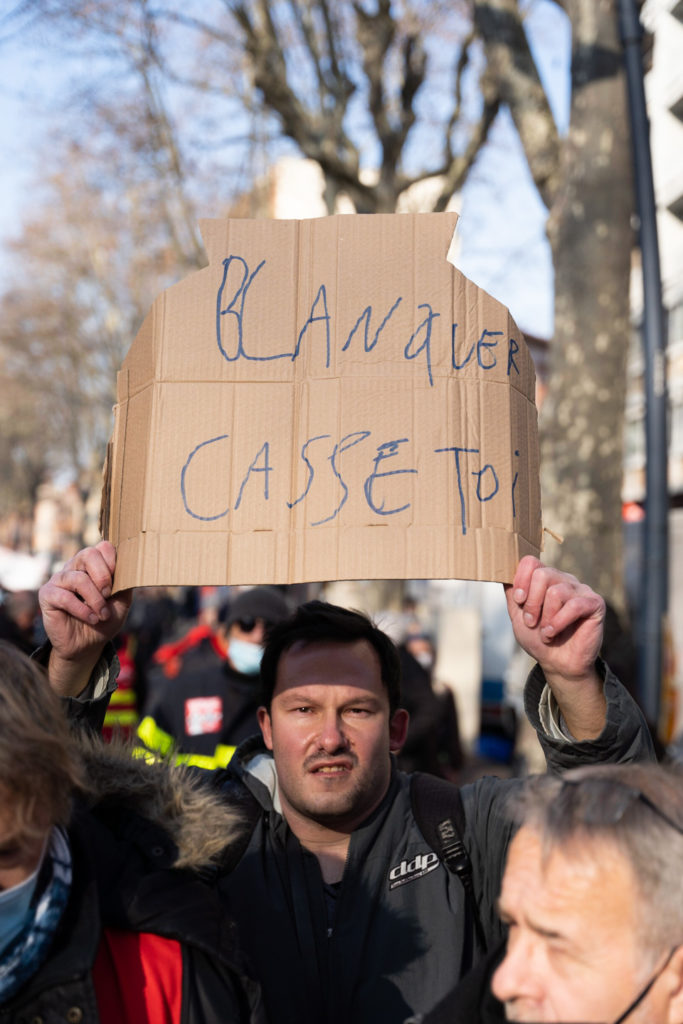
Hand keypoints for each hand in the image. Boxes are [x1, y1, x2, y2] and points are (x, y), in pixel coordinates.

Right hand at [38, 541, 131, 695]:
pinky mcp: (48, 595)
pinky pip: (64, 596)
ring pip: (78, 578)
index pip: (103, 547)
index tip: (118, 582)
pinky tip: (91, 619)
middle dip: (104, 576)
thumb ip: (125, 583)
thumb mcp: (122, 601)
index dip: (113, 562)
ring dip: (95, 599)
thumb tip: (131, 567)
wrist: (87, 645)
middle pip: (88, 554)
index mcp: (94, 565)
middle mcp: (75, 567)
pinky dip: (82, 610)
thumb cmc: (105, 620)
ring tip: (102, 614)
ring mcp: (60, 579)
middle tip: (109, 595)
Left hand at [505, 556, 605, 738]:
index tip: (518, 601)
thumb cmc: (538, 638)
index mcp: (545, 579)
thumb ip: (512, 593)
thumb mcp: (517, 615)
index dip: (521, 579)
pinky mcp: (595, 603)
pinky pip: (574, 605)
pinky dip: (559, 622)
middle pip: (542, 574)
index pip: (531, 562)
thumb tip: (502, 570)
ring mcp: (581, 590)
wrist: (557, 663)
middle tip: (531, 622)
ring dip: (546, 617)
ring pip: (556, 592)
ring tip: (545, 633)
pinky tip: (553, 633)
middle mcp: (564, 580)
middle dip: (532, 603)